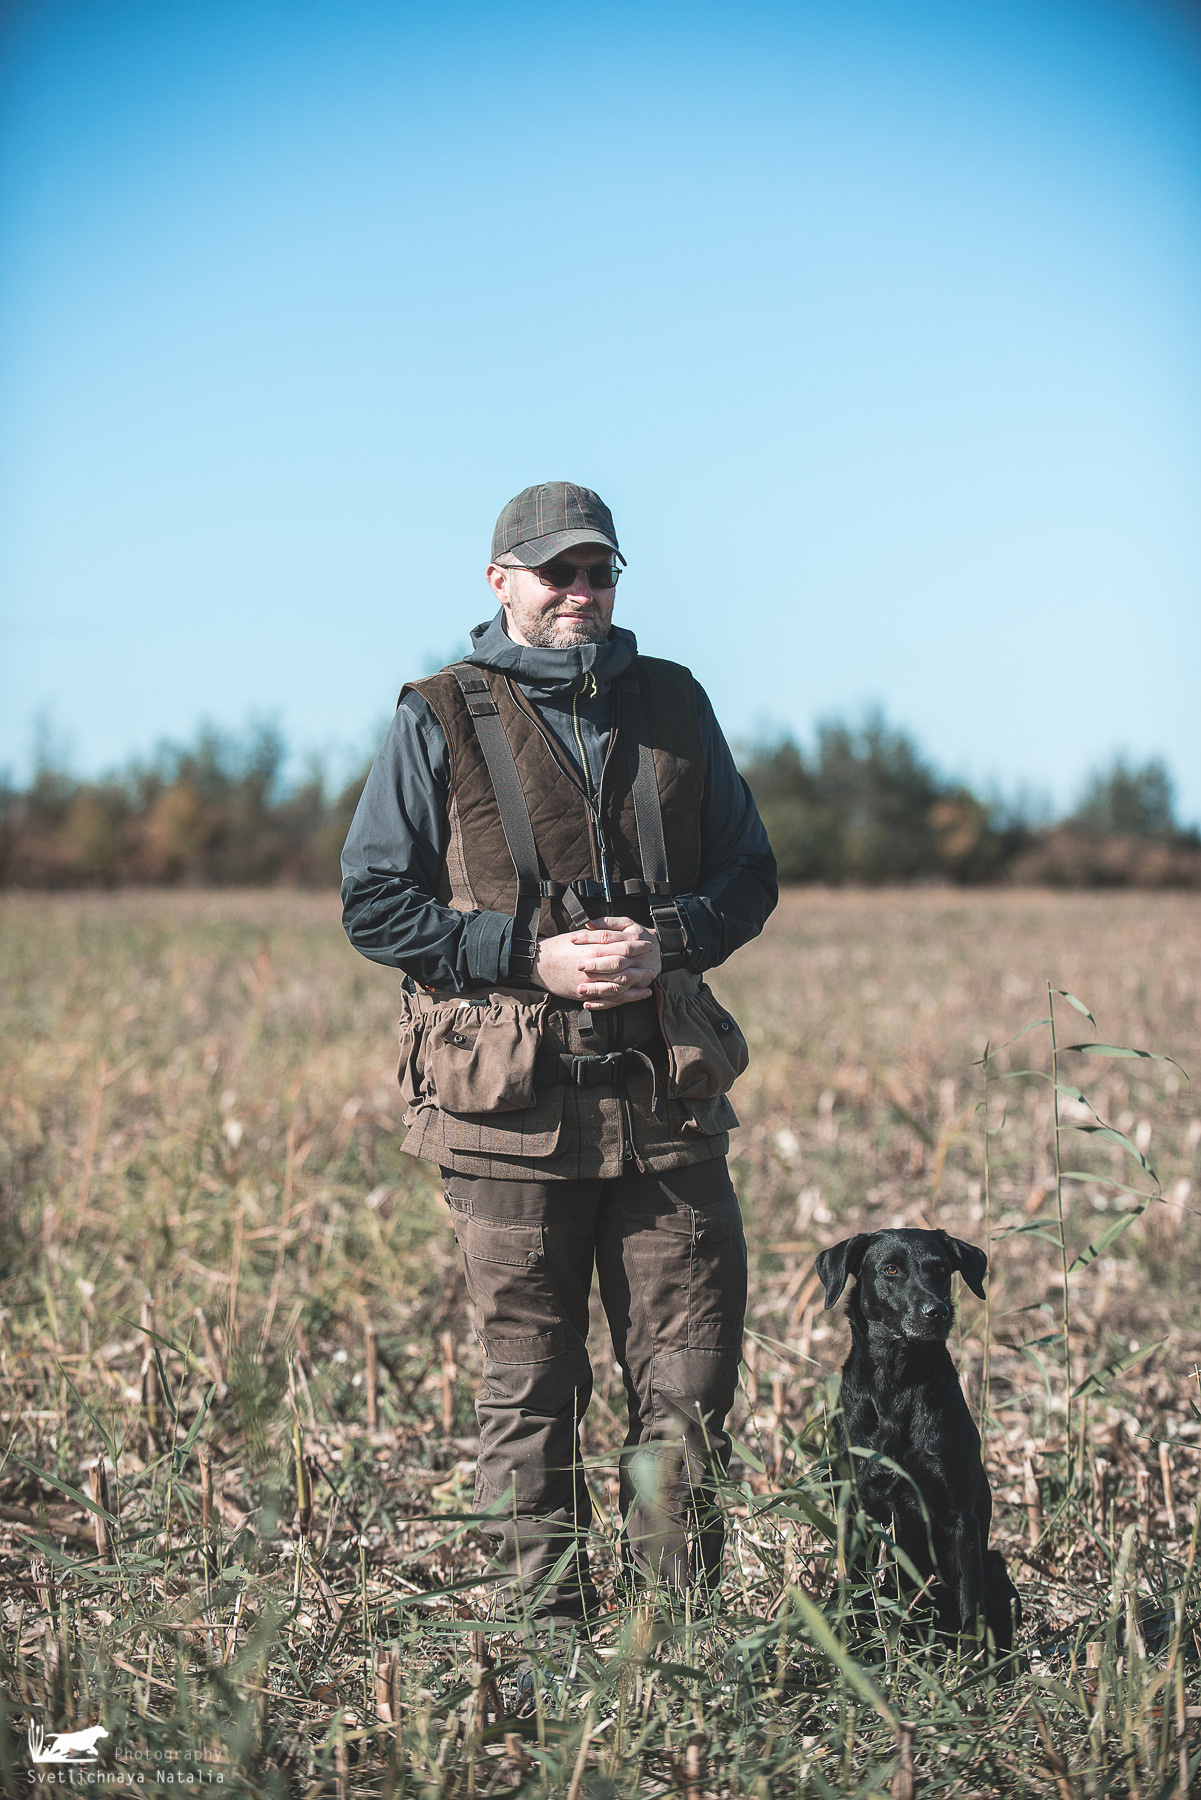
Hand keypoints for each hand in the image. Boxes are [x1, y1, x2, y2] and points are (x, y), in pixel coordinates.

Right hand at [531, 917, 661, 1008]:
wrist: (538, 963)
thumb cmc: (557, 948)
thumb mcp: (579, 937)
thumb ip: (598, 938)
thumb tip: (616, 937)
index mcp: (593, 949)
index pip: (622, 946)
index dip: (638, 946)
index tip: (649, 945)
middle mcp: (593, 966)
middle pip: (625, 966)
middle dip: (641, 965)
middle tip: (654, 964)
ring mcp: (590, 983)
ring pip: (621, 984)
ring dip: (638, 981)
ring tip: (650, 977)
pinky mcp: (586, 995)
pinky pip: (611, 999)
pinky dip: (627, 997)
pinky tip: (639, 994)